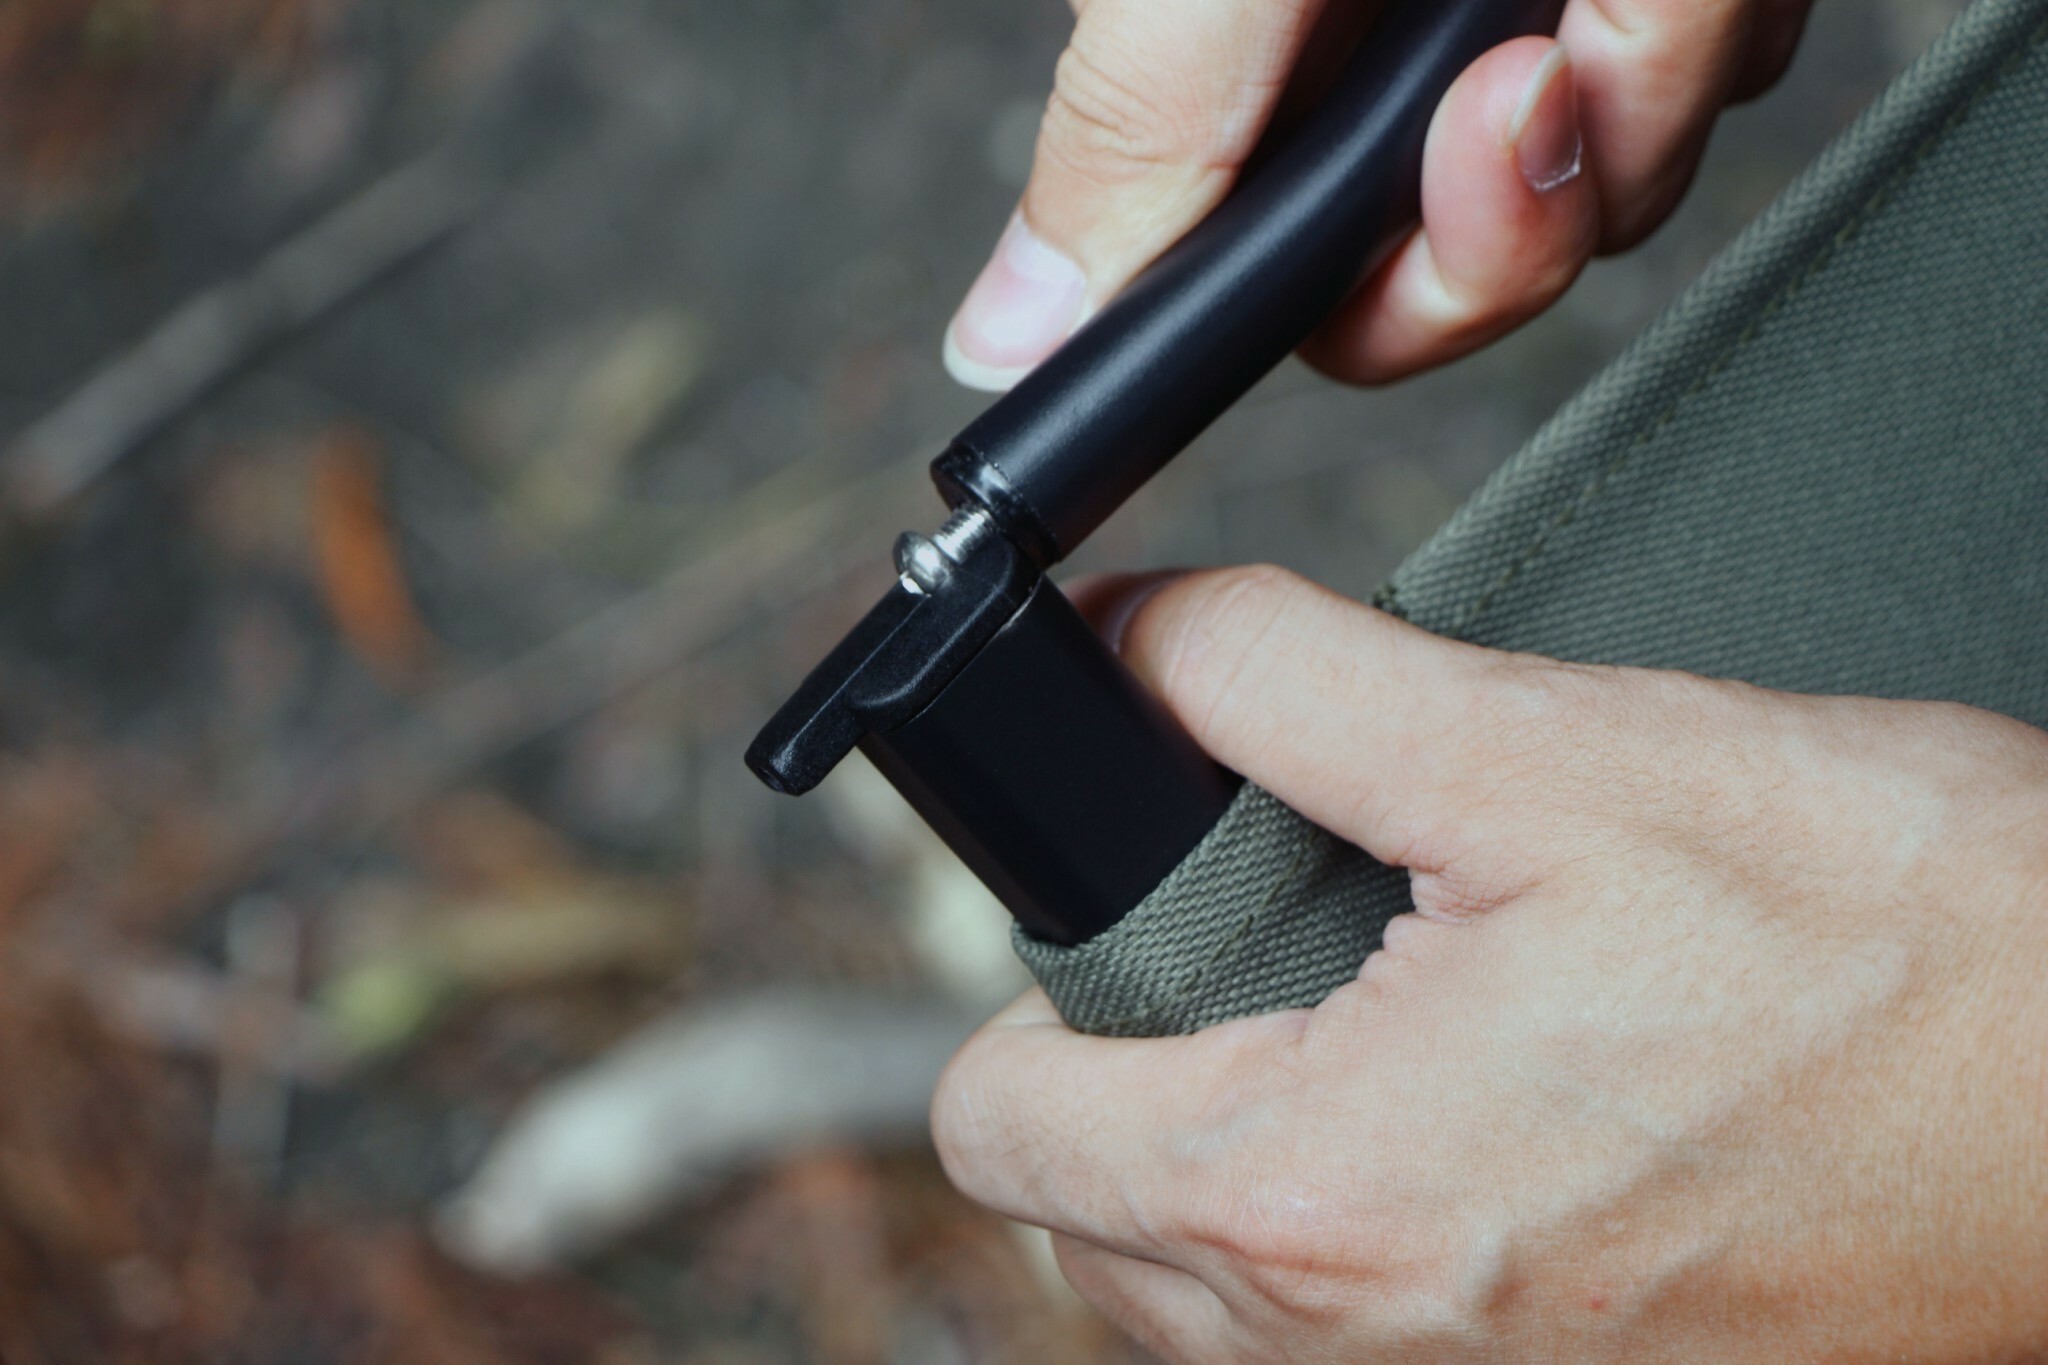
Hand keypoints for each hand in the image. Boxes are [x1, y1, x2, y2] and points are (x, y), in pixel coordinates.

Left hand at [932, 566, 2047, 1360]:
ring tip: (1361, 1030)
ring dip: (1222, 1167)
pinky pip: (1332, 1350)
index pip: (992, 1128)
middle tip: (1256, 959)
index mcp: (1313, 1198)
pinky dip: (1341, 1238)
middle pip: (1080, 1225)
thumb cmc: (1895, 949)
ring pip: (1195, 1302)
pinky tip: (1458, 1124)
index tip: (1124, 918)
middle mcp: (1353, 1355)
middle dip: (1120, 1082)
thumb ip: (1280, 682)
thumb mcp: (1553, 753)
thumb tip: (1126, 637)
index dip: (1027, 994)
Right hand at [943, 0, 1813, 390]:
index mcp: (1275, 67)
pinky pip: (1734, 52)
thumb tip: (1010, 326)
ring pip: (1631, 168)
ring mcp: (1535, 3)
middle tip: (1518, 74)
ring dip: (1649, 75)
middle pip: (1489, 260)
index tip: (1400, 229)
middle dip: (1521, 198)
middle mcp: (1399, 49)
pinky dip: (1714, 4)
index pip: (1328, 287)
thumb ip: (1129, 125)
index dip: (1379, 298)